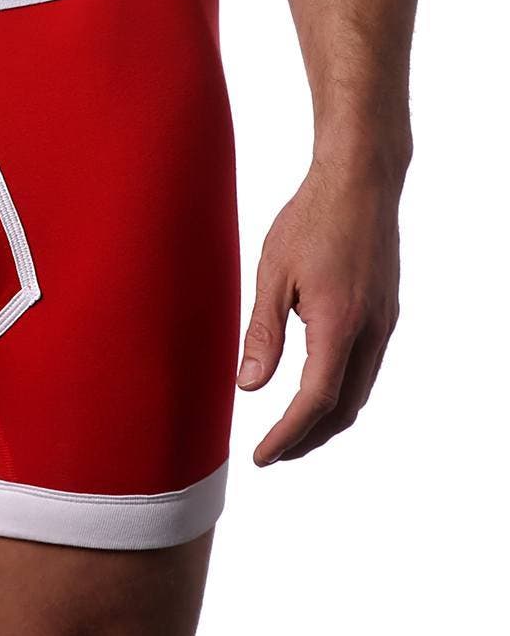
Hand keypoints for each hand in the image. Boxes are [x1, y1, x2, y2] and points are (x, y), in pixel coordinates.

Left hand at [237, 159, 400, 464]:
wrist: (360, 180)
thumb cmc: (312, 217)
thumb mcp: (273, 272)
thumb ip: (263, 333)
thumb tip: (249, 386)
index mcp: (339, 325)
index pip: (315, 401)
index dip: (287, 435)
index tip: (262, 456)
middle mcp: (371, 331)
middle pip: (345, 408)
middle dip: (309, 438)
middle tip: (274, 452)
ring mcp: (384, 321)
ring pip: (360, 390)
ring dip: (328, 416)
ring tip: (292, 426)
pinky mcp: (386, 310)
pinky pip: (368, 365)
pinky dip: (342, 388)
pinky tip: (318, 382)